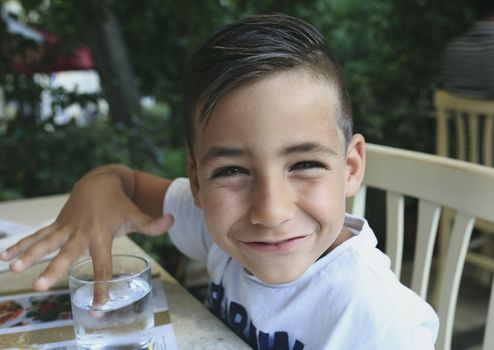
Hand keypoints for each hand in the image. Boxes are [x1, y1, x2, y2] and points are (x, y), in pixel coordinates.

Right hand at [0, 170, 172, 302]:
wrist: (100, 182)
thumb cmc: (120, 205)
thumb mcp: (136, 216)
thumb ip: (153, 224)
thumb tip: (173, 220)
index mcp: (101, 236)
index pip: (103, 266)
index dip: (101, 287)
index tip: (98, 308)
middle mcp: (81, 233)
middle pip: (67, 254)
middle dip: (53, 269)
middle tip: (41, 285)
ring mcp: (66, 228)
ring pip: (45, 242)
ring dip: (28, 254)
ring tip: (11, 267)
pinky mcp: (57, 224)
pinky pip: (37, 235)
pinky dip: (21, 244)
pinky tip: (4, 256)